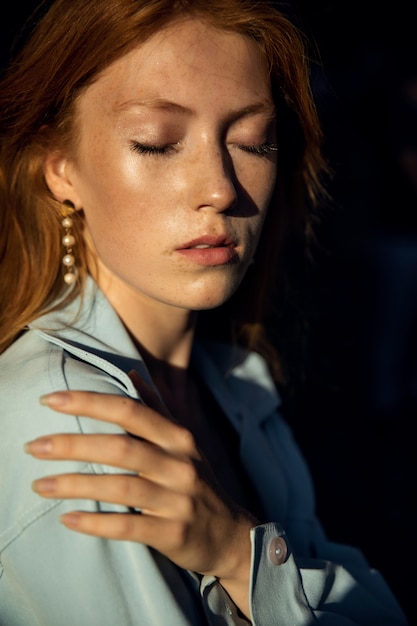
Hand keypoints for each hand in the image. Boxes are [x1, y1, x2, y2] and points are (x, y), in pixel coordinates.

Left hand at [25, 372, 255, 614]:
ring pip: (121, 488)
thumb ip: (156, 408)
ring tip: (40, 484)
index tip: (51, 399)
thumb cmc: (196, 482)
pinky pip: (128, 528)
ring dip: (76, 485)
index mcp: (178, 437)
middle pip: (121, 448)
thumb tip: (132, 373)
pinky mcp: (174, 533)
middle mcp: (180, 464)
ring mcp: (178, 500)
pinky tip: (67, 519)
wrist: (231, 535)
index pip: (130, 411)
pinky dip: (96, 523)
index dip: (90, 402)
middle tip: (34, 446)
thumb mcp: (182, 443)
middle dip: (74, 444)